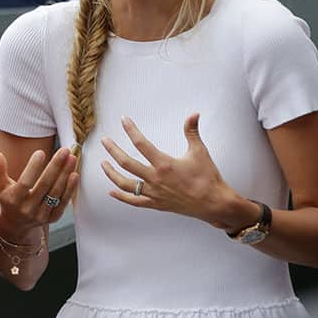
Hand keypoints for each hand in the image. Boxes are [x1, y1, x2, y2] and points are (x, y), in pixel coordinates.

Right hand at [0, 148, 78, 238]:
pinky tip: (74, 175)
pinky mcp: (52, 218)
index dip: (33, 167)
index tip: (41, 152)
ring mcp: (41, 214)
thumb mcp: (0, 187)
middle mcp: (28, 209)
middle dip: (56, 166)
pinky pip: (63, 202)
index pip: (25, 182)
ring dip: (65, 174)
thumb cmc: (9, 201)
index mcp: (14, 200)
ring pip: (56, 192)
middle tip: (64, 151)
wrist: (16, 224)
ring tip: (71, 158)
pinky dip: (70, 189)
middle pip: (44, 185)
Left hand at [100, 114, 236, 225]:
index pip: (141, 144)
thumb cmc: (208, 178)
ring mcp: (154, 193)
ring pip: (125, 184)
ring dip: (111, 174)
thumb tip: (193, 114)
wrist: (214, 203)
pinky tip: (111, 192)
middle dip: (113, 150)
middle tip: (104, 140)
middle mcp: (155, 179)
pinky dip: (121, 197)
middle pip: (126, 163)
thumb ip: (192, 131)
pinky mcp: (156, 204)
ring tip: (103, 164)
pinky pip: (134, 201)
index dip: (131, 130)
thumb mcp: (200, 151)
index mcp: (164, 164)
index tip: (124, 120)